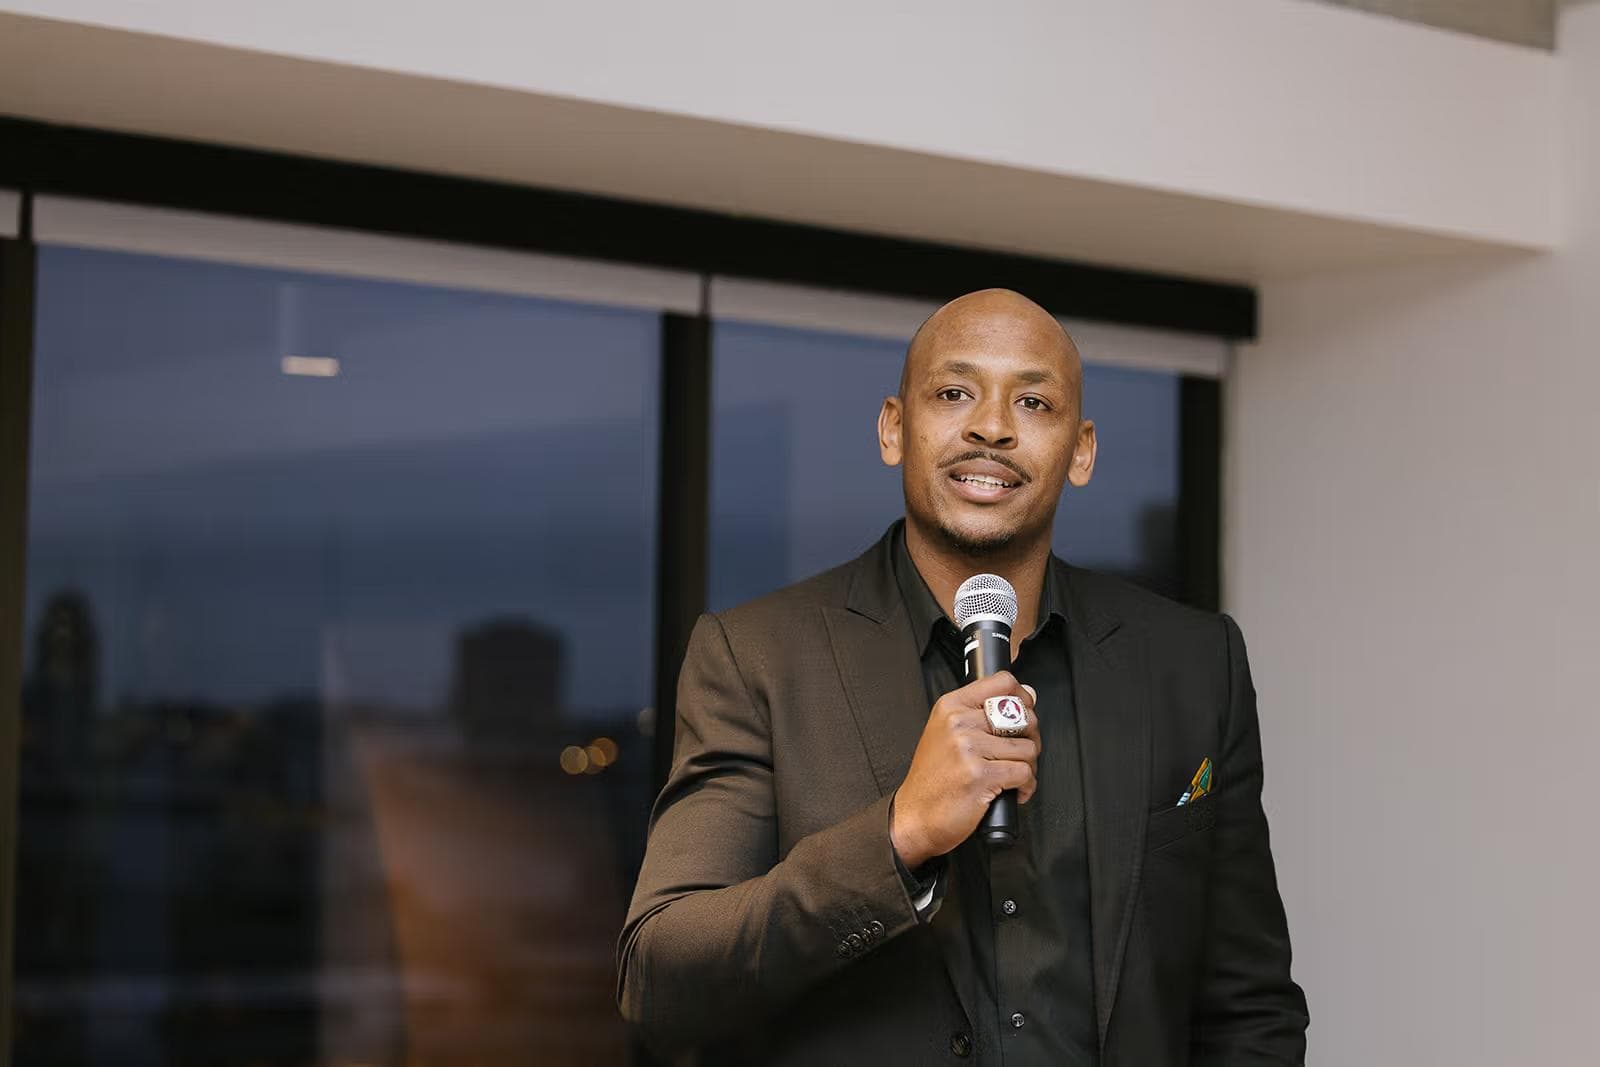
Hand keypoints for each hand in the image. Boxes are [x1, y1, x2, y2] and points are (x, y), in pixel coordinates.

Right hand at [889, 672, 1039, 868]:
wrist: (915, 815)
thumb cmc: (932, 779)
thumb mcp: (946, 734)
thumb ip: (982, 715)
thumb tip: (1028, 696)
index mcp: (951, 706)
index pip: (1002, 682)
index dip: (1023, 697)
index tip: (1025, 711)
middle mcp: (959, 722)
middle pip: (1023, 716)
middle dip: (1031, 738)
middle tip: (1018, 755)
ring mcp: (969, 748)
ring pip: (1028, 748)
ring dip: (1029, 767)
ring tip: (1012, 776)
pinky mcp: (980, 775)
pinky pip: (1025, 773)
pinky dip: (1026, 786)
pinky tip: (1012, 792)